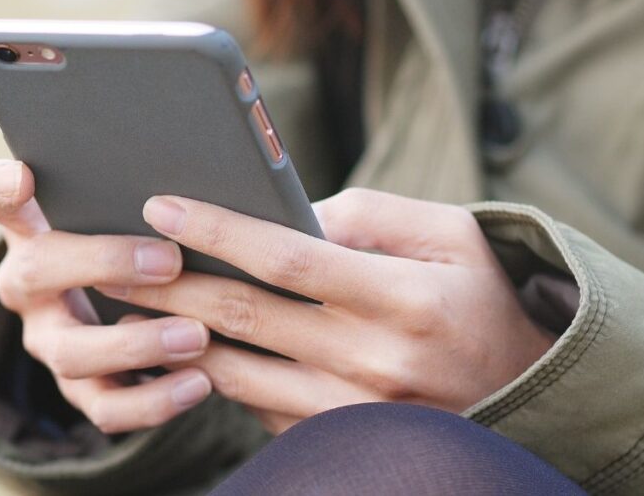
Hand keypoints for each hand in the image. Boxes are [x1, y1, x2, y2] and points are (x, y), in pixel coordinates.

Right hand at [0, 159, 212, 433]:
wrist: (113, 304)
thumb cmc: (119, 241)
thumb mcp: (111, 211)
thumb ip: (121, 189)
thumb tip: (173, 177)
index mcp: (30, 234)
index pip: (0, 202)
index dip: (2, 189)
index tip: (21, 175)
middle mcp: (28, 290)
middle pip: (38, 274)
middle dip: (104, 266)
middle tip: (169, 261)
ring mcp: (51, 343)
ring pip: (73, 354)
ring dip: (137, 346)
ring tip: (195, 337)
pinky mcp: (81, 390)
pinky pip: (108, 409)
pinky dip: (154, 401)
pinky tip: (199, 382)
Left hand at [99, 188, 555, 433]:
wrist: (532, 388)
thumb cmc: (483, 294)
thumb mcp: (448, 232)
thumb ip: (366, 214)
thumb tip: (289, 213)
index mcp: (400, 297)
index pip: (285, 256)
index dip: (217, 227)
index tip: (161, 203)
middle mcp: (372, 360)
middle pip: (244, 315)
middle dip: (168, 284)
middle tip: (111, 256)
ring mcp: (353, 411)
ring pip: (238, 372)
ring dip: (173, 338)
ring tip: (126, 305)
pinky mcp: (340, 439)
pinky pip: (260, 409)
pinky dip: (215, 376)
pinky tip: (179, 349)